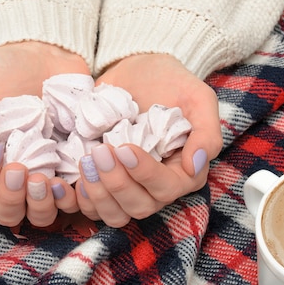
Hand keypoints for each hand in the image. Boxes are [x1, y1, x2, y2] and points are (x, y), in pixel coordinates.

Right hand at [0, 41, 87, 226]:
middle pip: (8, 215)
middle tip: (17, 167)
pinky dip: (70, 197)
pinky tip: (65, 179)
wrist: (42, 52)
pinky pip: (76, 201)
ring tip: (42, 177)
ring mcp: (46, 177)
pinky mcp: (76, 170)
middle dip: (10, 197)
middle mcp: (14, 180)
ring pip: (41, 216)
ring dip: (39, 204)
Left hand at [76, 53, 222, 226]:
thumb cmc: (171, 82)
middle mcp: (157, 187)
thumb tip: (196, 165)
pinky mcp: (105, 186)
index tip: (124, 148)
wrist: (136, 69)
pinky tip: (76, 177)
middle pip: (141, 207)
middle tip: (100, 151)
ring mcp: (130, 189)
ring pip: (117, 215)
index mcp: (184, 172)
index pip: (167, 189)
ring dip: (99, 195)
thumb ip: (207, 132)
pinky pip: (94, 209)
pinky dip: (83, 199)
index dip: (145, 174)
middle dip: (118, 184)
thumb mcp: (198, 98)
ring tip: (86, 162)